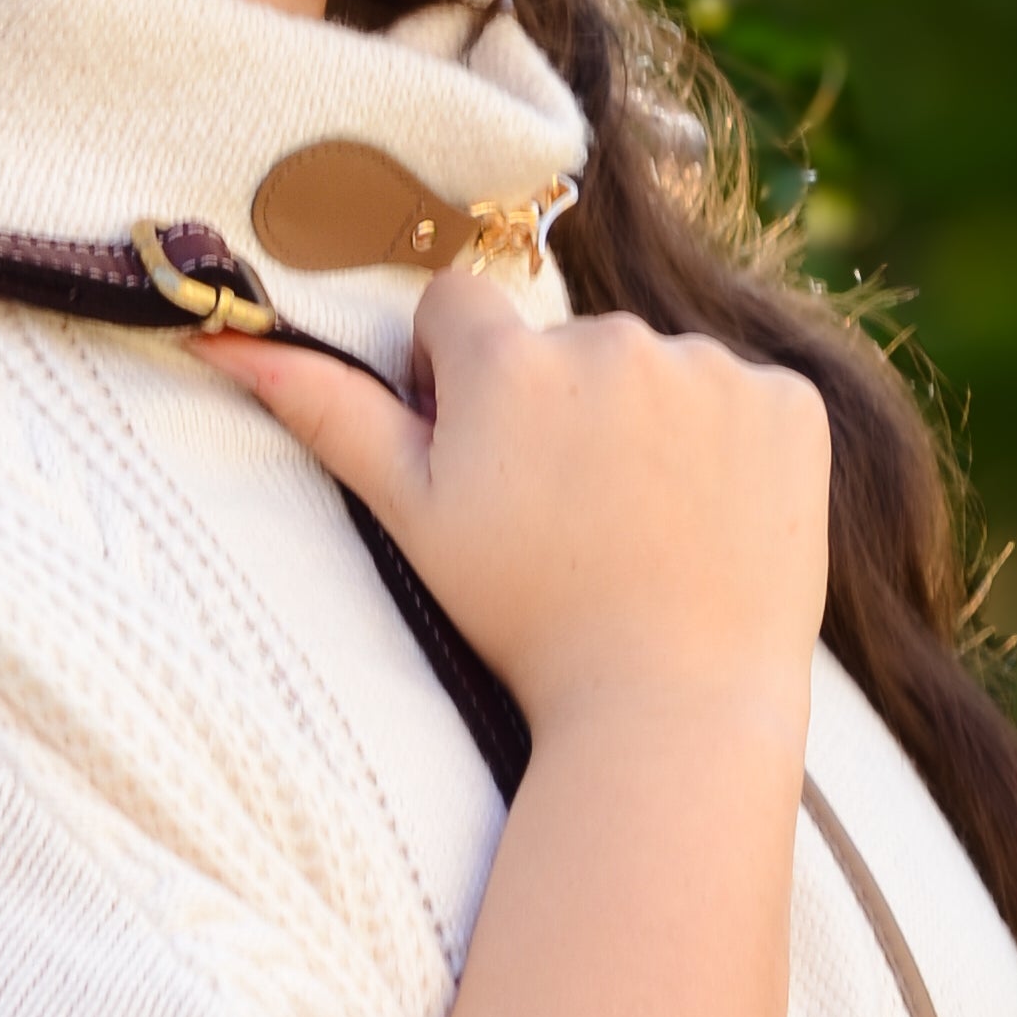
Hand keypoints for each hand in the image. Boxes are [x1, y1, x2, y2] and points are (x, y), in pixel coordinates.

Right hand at [197, 271, 831, 735]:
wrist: (670, 704)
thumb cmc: (525, 619)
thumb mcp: (412, 519)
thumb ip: (329, 414)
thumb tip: (225, 338)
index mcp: (508, 362)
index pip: (460, 312)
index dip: (459, 381)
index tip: (484, 458)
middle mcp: (612, 339)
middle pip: (566, 344)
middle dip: (560, 407)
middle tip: (569, 518)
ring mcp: (713, 370)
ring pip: (659, 370)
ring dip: (647, 426)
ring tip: (644, 529)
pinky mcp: (790, 404)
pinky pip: (746, 399)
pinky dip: (732, 448)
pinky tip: (712, 522)